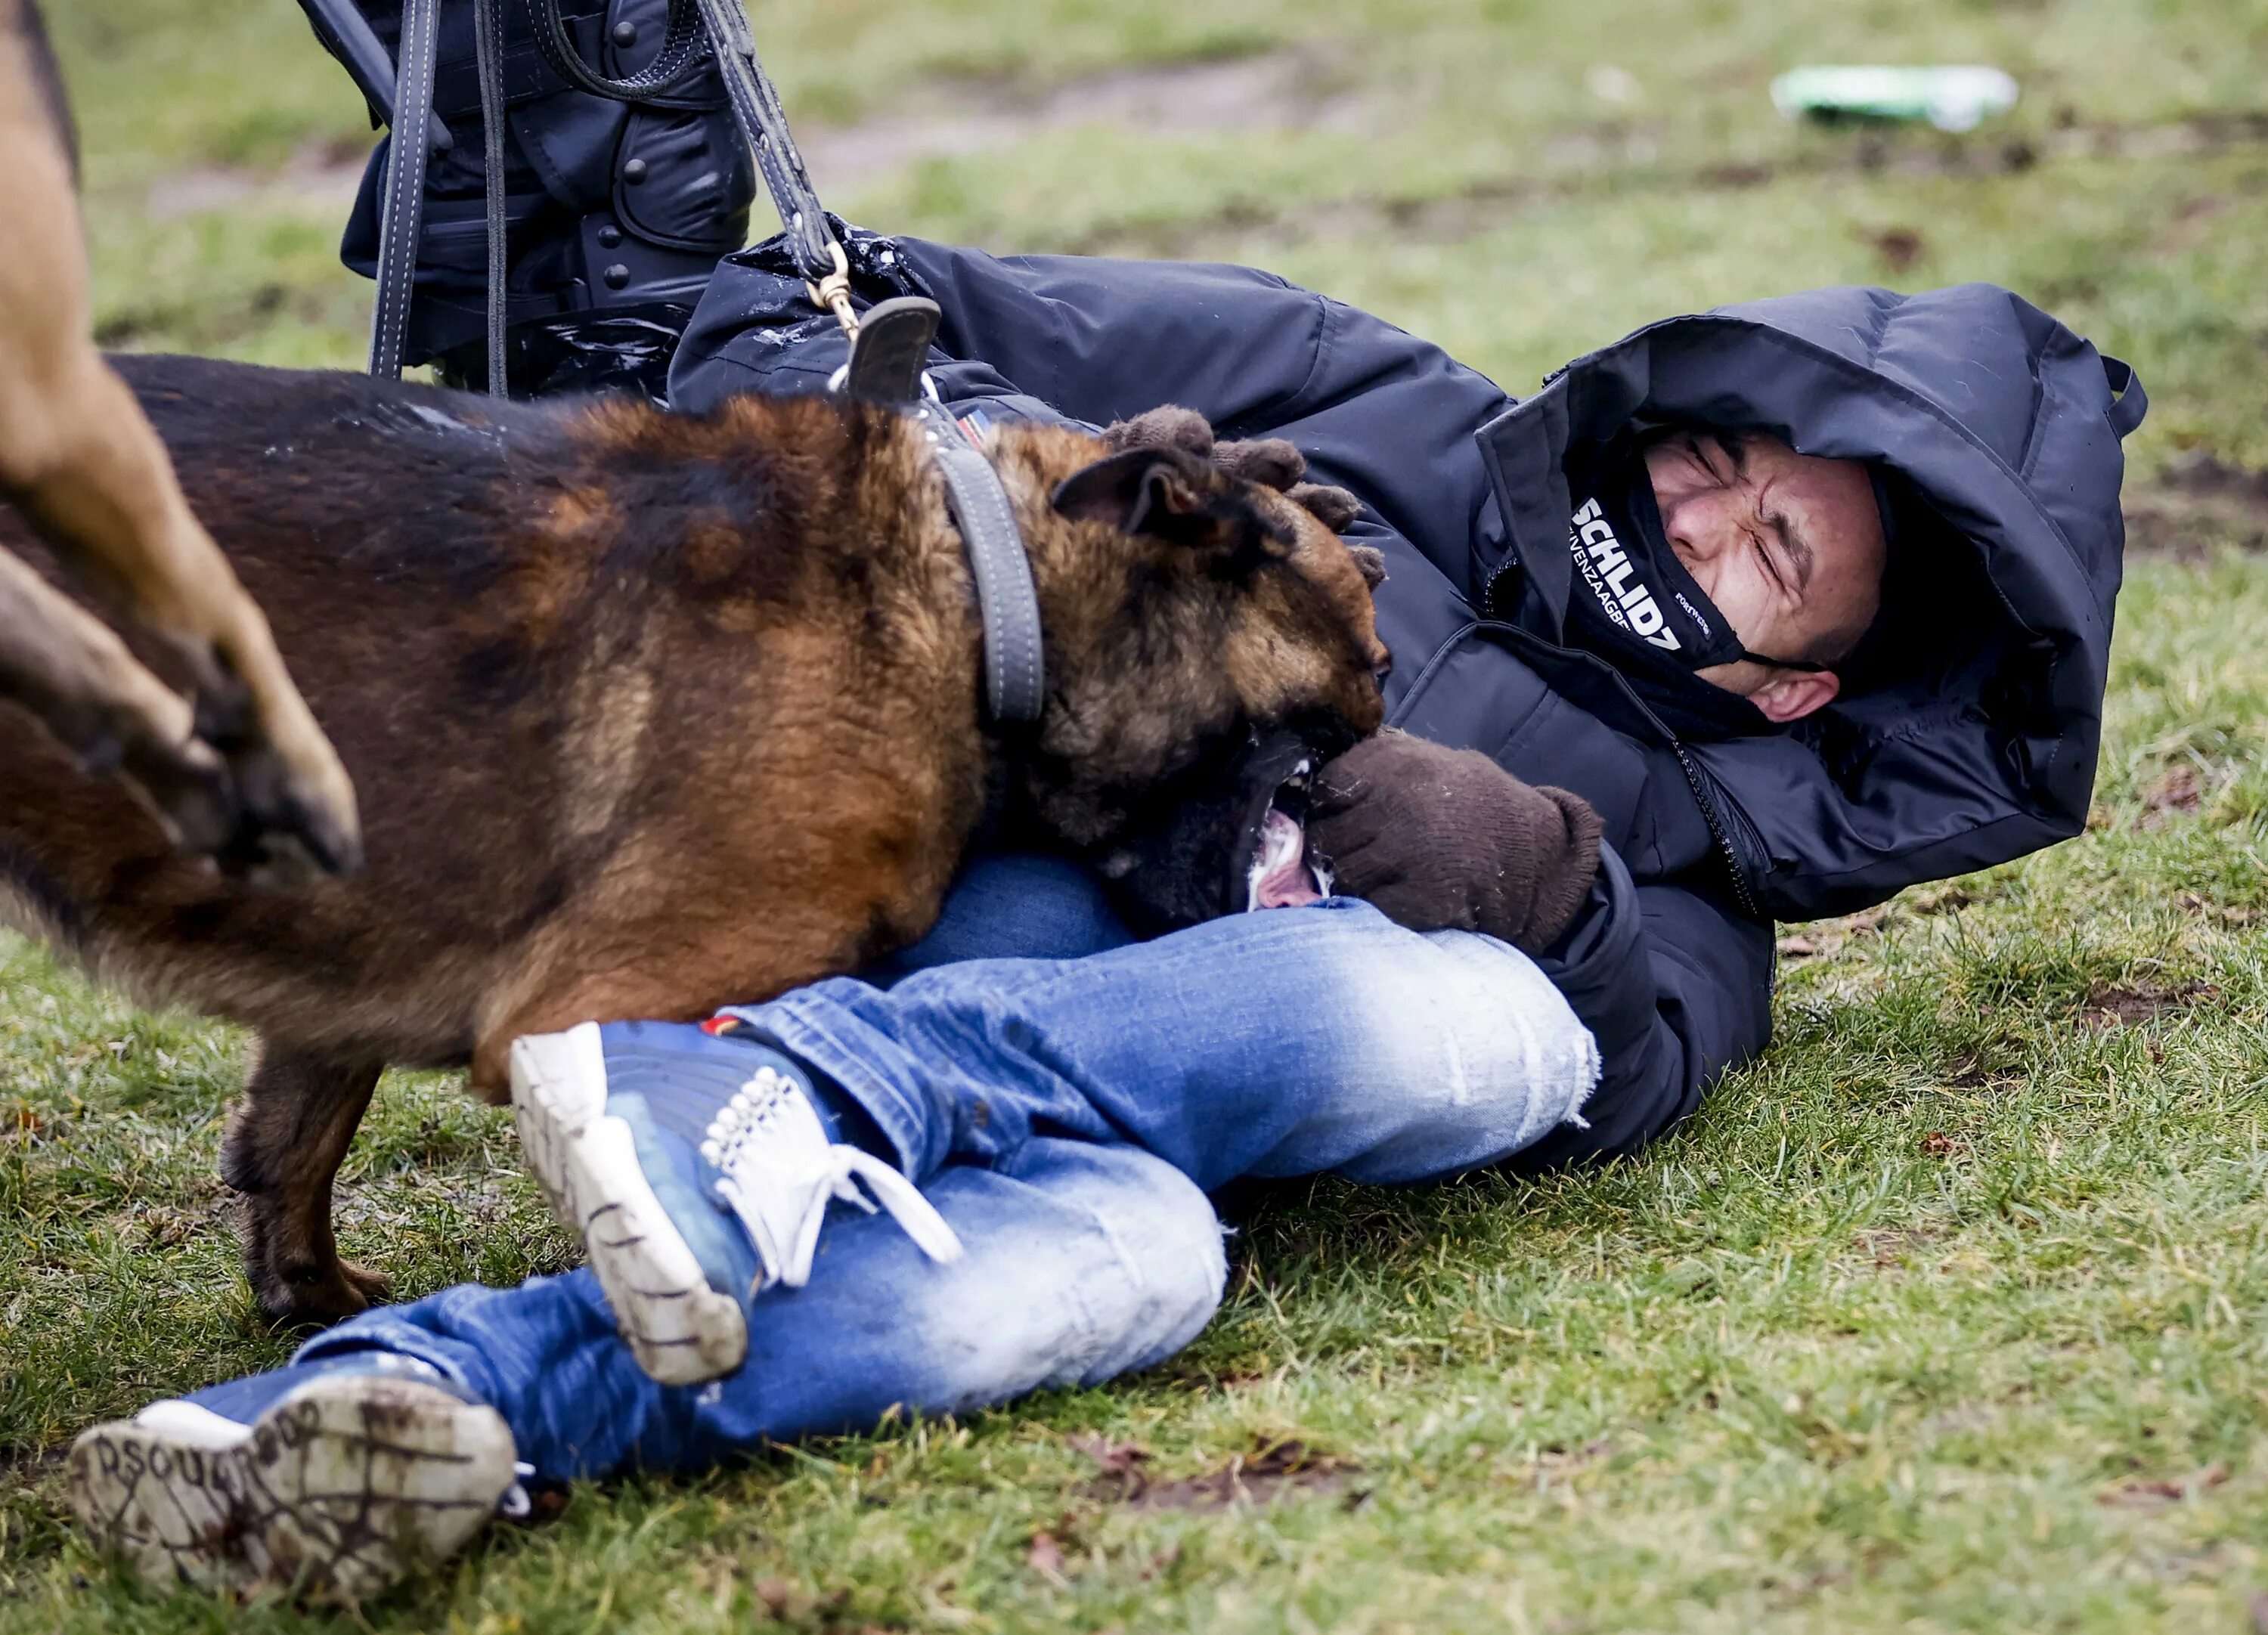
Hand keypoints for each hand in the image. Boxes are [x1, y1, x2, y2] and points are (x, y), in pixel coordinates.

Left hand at [1308, 730, 1602, 951]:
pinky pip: (1370, 907)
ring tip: (1364, 876)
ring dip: (1344, 881)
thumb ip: (1368, 761)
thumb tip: (1304, 782)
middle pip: (1325, 837)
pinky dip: (1372, 906)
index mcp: (1391, 765)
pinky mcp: (1423, 898)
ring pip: (1341, 875)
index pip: (1323, 790)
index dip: (1320, 809)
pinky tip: (1389, 895)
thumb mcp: (1419, 757)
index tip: (1326, 819)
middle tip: (1336, 856)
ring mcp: (1410, 854)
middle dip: (1325, 851)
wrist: (1529, 844)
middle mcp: (1397, 806)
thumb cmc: (1461, 799)